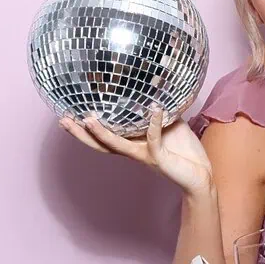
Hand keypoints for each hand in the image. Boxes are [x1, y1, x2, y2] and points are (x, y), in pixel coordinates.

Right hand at [59, 107, 212, 195]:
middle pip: (100, 145)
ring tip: (88, 119)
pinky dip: (153, 124)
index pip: (104, 138)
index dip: (85, 129)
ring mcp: (145, 156)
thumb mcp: (169, 126)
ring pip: (117, 146)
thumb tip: (155, 88)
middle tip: (63, 120)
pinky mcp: (159, 158)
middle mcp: (134, 152)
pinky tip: (154, 109)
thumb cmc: (184, 151)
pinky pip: (153, 139)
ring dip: (102, 133)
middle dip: (80, 134)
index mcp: (133, 145)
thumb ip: (158, 112)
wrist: (201, 176)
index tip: (67, 115)